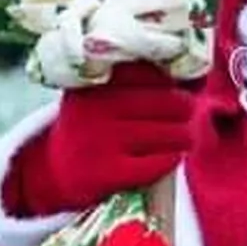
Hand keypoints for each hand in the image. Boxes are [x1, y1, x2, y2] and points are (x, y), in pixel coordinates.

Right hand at [31, 61, 195, 215]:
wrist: (54, 171)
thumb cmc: (88, 127)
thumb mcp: (95, 94)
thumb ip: (128, 80)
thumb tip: (187, 74)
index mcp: (95, 83)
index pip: (148, 72)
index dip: (171, 77)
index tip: (182, 82)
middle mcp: (97, 108)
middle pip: (163, 101)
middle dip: (184, 106)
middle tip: (192, 109)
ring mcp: (102, 140)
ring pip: (164, 133)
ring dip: (184, 134)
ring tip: (188, 135)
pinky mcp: (109, 172)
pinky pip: (156, 163)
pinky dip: (171, 159)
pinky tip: (173, 156)